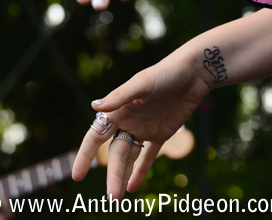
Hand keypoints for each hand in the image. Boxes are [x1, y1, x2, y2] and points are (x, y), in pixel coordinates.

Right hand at [72, 46, 209, 199]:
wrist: (194, 72)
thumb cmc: (166, 72)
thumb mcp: (143, 83)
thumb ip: (120, 96)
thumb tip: (94, 106)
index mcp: (119, 109)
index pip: (97, 135)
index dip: (86, 155)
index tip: (77, 175)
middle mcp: (129, 121)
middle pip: (116, 153)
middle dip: (113, 175)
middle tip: (112, 198)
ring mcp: (145, 128)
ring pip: (130, 157)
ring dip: (123, 176)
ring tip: (118, 198)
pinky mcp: (162, 133)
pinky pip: (148, 156)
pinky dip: (141, 171)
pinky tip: (133, 187)